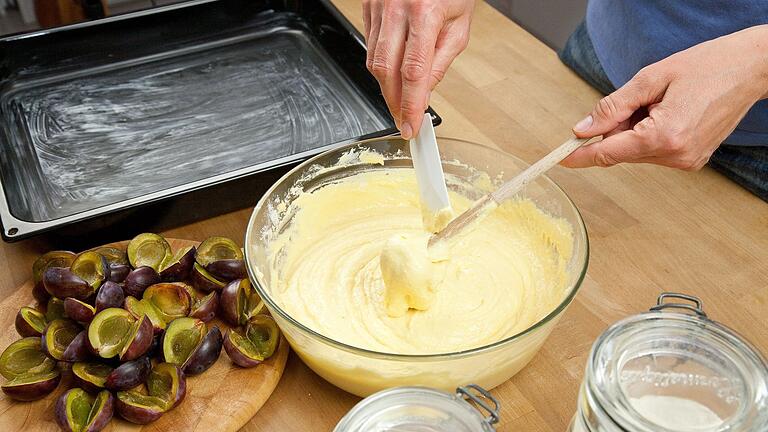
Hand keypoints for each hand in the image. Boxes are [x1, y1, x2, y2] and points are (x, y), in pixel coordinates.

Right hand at [363, 0, 474, 138]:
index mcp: (426, 13)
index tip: (410, 126)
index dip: (411, 105)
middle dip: (394, 101)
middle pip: (386, 70)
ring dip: (386, 86)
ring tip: (400, 98)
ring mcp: (378, 7)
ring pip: (373, 61)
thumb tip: (424, 94)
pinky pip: (369, 45)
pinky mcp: (368, 6)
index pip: (414, 73)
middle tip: (403, 119)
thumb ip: (440, 62)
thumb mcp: (459, 27)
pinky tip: (392, 70)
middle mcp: (397, 9)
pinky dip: (380, 64)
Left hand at [563, 25, 767, 170]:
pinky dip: (650, 135)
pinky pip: (654, 152)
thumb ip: (613, 107)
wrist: (753, 68)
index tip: (561, 158)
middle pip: (622, 151)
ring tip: (662, 103)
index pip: (608, 153)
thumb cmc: (708, 65)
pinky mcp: (692, 161)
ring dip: (635, 131)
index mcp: (664, 136)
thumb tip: (583, 128)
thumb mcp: (651, 78)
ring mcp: (686, 162)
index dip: (581, 155)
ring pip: (637, 152)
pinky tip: (669, 113)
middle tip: (638, 100)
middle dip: (617, 129)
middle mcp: (676, 156)